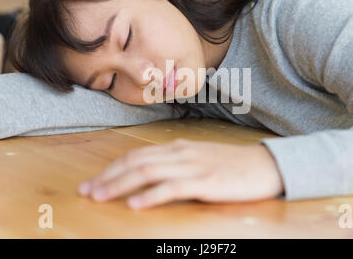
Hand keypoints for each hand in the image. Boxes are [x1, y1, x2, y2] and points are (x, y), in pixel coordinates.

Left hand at [78, 138, 284, 209]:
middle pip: (135, 162)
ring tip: (100, 197)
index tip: (94, 181)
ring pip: (147, 172)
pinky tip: (136, 205)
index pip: (136, 155)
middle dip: (107, 177)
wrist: (266, 164)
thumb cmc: (233, 165)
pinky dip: (150, 196)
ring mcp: (192, 166)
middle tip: (86, 191)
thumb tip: (151, 176)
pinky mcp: (205, 182)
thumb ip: (176, 164)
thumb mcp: (201, 159)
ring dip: (120, 185)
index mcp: (178, 147)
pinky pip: (172, 188)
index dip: (112, 168)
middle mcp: (180, 153)